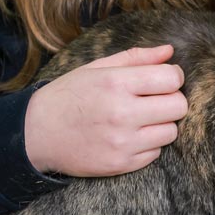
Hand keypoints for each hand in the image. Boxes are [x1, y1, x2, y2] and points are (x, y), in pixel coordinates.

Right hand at [24, 44, 187, 176]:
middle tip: (154, 99)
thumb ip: (135, 58)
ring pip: (171, 132)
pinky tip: (129, 135)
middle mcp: (122, 113)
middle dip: (171, 100)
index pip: (171, 78)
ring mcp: (122, 142)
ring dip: (161, 124)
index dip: (172, 76)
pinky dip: (148, 144)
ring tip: (140, 118)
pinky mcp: (121, 164)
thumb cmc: (68, 96)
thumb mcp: (95, 68)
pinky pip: (156, 153)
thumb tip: (169, 51)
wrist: (36, 133)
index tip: (162, 79)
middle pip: (178, 106)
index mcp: (115, 83)